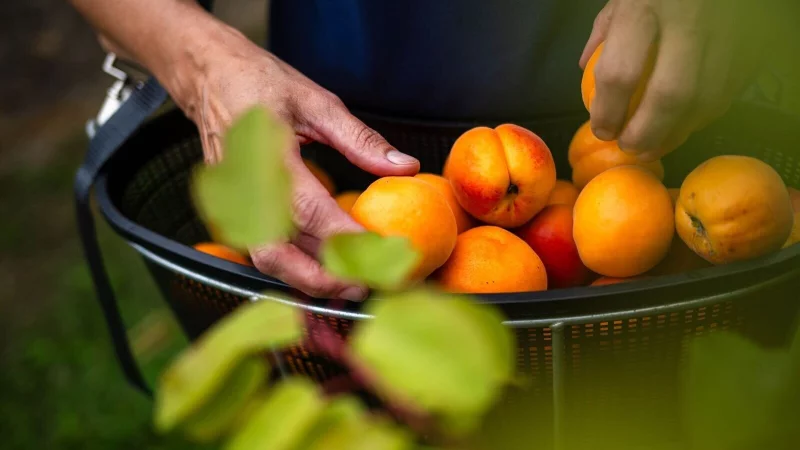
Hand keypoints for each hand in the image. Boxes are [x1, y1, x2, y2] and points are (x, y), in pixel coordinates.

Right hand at [175, 29, 419, 300]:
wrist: (207, 78)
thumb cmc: (259, 83)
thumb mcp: (316, 101)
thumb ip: (360, 140)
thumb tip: (404, 166)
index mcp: (268, 156)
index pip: (310, 211)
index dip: (345, 238)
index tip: (380, 254)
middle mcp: (246, 188)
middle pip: (279, 253)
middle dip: (322, 278)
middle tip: (365, 286)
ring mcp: (234, 203)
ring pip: (268, 259)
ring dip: (307, 279)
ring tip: (350, 286)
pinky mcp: (233, 211)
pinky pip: (263, 249)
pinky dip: (293, 266)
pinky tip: (323, 270)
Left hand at [579, 0, 771, 160]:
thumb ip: (606, 28)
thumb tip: (587, 68)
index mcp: (645, 5)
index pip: (620, 73)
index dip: (607, 112)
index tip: (602, 130)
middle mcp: (689, 20)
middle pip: (669, 97)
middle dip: (646, 133)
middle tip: (629, 147)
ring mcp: (726, 32)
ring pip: (705, 101)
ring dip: (677, 133)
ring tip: (654, 146)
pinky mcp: (751, 42)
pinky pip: (728, 92)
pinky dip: (703, 116)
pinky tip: (684, 124)